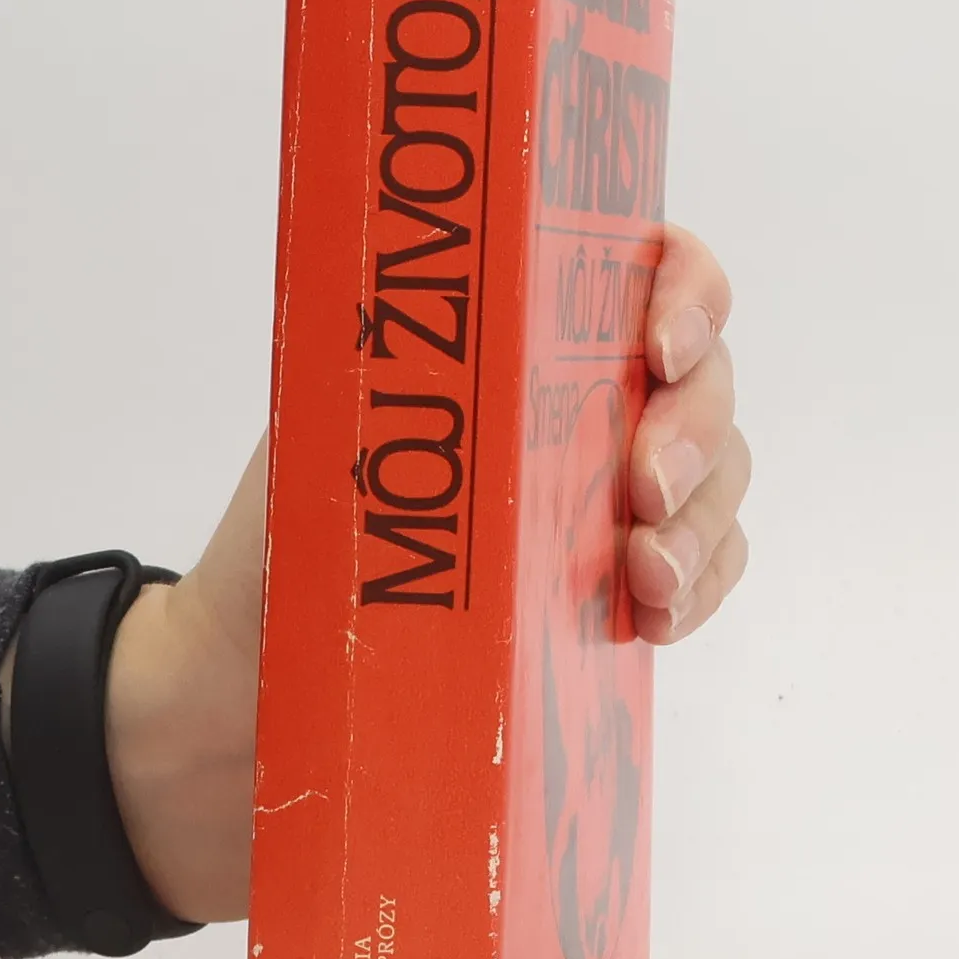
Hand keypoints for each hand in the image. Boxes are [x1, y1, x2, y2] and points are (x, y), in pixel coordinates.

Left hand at [97, 225, 749, 924]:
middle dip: (695, 429)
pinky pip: (702, 574)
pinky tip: (654, 621)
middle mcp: (577, 405)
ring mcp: (605, 501)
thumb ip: (392, 376)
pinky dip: (696, 591)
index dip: (684, 288)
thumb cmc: (277, 544)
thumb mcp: (320, 438)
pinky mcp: (613, 593)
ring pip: (716, 484)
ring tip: (644, 579)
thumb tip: (430, 329)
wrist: (243, 690)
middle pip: (703, 382)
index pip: (644, 268)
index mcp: (516, 338)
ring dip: (701, 526)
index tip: (658, 345)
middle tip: (645, 490)